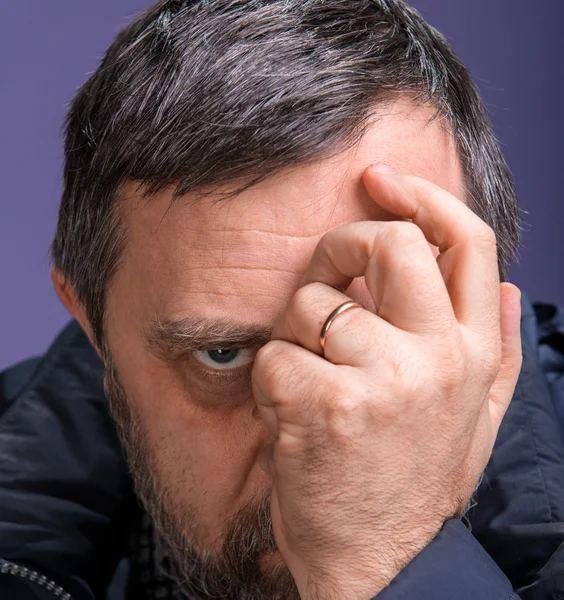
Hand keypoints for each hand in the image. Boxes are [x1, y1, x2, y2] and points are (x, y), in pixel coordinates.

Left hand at [251, 165, 522, 598]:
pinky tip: (293, 419)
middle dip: (340, 246)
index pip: (465, 243)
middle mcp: (434, 359)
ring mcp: (379, 380)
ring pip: (311, 303)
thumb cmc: (416, 482)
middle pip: (388, 245)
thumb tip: (509, 284)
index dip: (423, 198)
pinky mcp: (322, 405)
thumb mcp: (474, 419)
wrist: (381, 564)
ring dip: (296, 338)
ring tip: (311, 384)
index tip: (382, 182)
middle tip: (322, 276)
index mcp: (470, 354)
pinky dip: (272, 382)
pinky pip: (275, 355)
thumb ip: (497, 349)